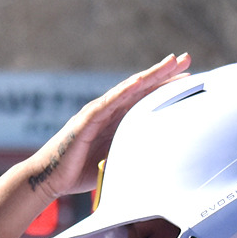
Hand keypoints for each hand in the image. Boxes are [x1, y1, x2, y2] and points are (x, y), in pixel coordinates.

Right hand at [19, 54, 191, 198]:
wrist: (48, 178)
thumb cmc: (79, 173)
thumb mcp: (115, 161)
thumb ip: (133, 153)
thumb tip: (158, 159)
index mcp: (116, 120)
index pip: (145, 99)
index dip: (166, 87)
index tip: (188, 78)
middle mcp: (108, 111)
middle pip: (141, 87)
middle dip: (164, 73)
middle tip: (186, 59)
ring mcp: (98, 112)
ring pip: (129, 89)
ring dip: (151, 75)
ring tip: (171, 63)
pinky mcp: (87, 119)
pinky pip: (109, 101)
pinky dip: (125, 89)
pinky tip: (141, 80)